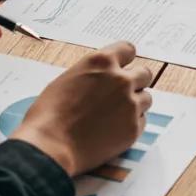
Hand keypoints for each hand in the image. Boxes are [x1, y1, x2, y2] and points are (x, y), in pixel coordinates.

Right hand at [12, 42, 153, 176]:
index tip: (123, 66)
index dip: (125, 59)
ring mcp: (130, 104)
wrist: (51, 145)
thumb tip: (99, 80)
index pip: (128, 49)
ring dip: (134, 104)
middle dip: (135, 81)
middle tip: (121, 93)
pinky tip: (113, 130)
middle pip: (144, 73)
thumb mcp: (67, 80)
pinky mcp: (133, 128)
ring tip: (115, 115)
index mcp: (101, 62)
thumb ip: (91, 75)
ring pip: (146, 98)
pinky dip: (131, 124)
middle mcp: (120, 79)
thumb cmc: (50, 114)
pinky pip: (141, 121)